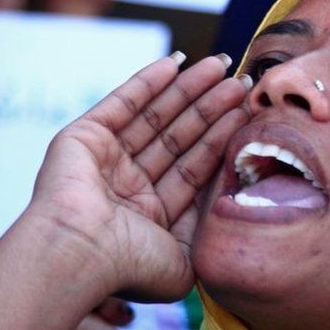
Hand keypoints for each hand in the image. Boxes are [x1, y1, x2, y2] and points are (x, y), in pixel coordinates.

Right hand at [26, 52, 249, 301]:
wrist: (79, 255)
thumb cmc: (131, 267)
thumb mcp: (185, 263)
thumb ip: (206, 237)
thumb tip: (230, 212)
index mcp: (151, 216)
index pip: (195, 168)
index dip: (223, 139)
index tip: (250, 112)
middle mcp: (129, 187)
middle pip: (180, 137)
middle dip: (212, 108)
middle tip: (242, 82)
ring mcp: (105, 161)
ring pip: (156, 116)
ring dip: (188, 89)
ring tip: (220, 64)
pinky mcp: (83, 137)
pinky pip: (122, 103)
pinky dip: (148, 81)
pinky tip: (177, 62)